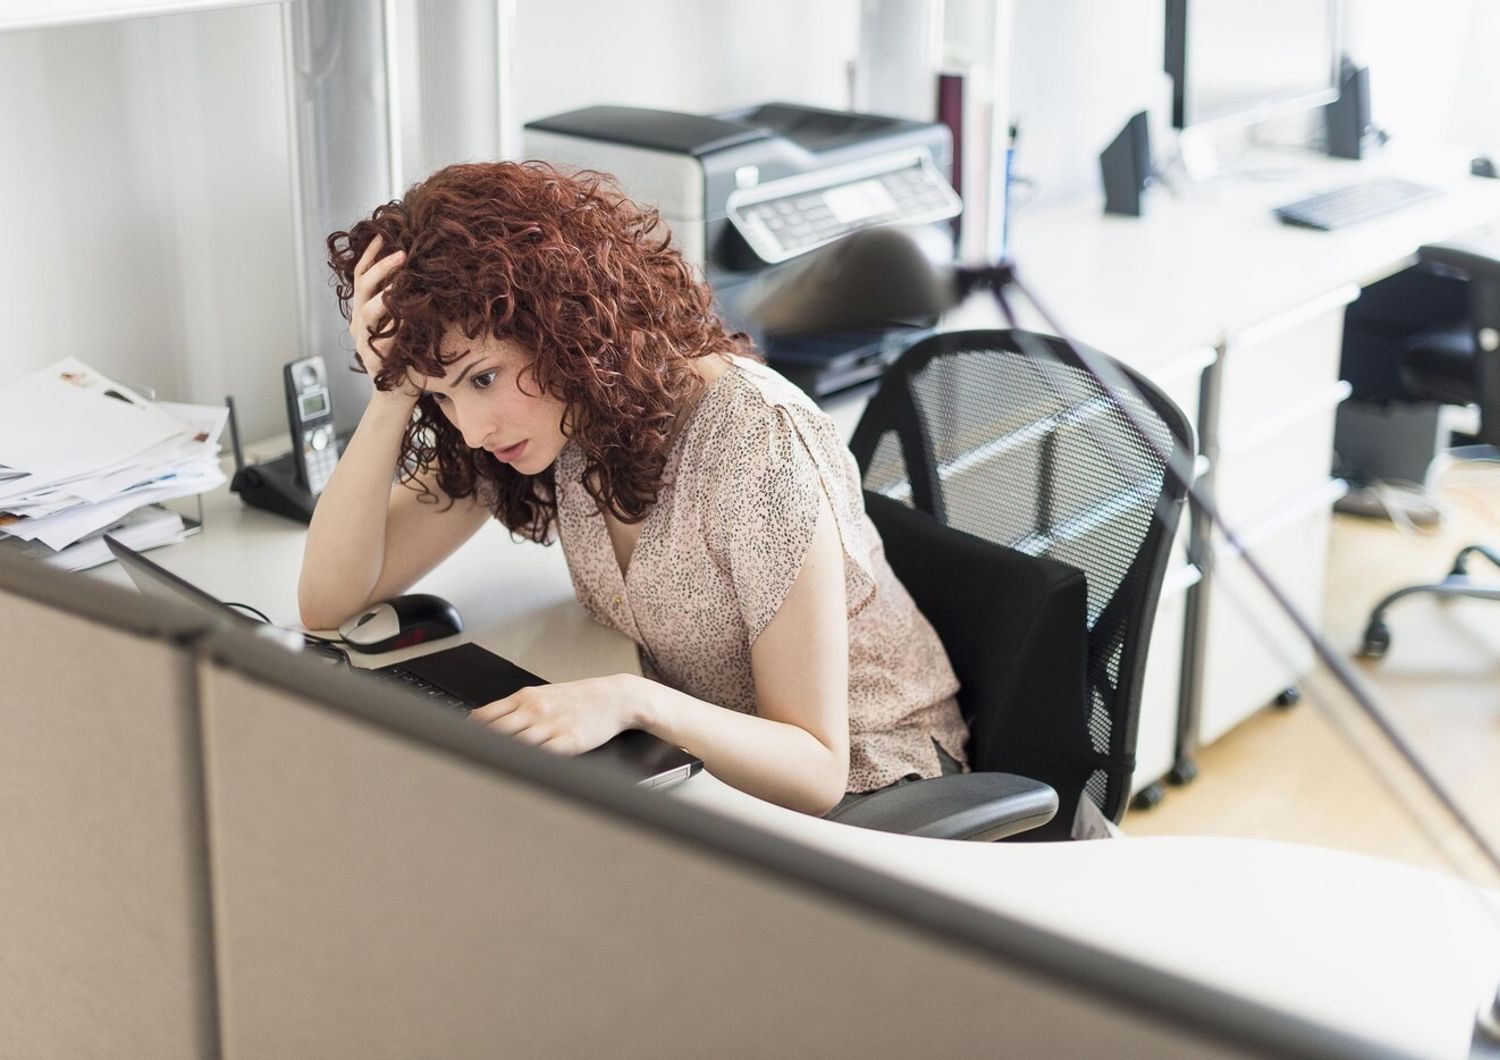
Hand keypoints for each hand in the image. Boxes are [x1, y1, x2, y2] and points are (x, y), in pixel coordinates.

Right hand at [349, 235, 412, 397]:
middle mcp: (360, 324)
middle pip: (363, 288)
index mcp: (363, 312)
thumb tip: (417, 272)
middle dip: (381, 269)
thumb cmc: (403, 357)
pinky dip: (394, 331)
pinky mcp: (374, 361)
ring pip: (368, 314)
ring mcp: (364, 342)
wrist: (395, 395)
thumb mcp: (399, 324)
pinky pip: (382, 342)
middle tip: (403, 254)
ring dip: (385, 297)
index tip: (382, 234)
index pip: (361, 276)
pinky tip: (409, 320)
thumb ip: (401, 302)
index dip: (370, 255)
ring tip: (402, 283)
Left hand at [469, 673, 643, 755]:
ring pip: (515, 744)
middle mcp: (535, 710)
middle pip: (495, 731)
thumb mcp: (544, 695)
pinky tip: (520, 772)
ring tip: (485, 771)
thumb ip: (515, 708)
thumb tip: (481, 720)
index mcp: (526, 698)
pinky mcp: (568, 742)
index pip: (485, 715)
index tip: (456, 744)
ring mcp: (551, 726)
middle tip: (464, 762)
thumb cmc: (579, 699)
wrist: (615, 698)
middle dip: (478, 747)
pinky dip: (529, 764)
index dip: (467, 732)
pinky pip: (543, 755)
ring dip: (500, 757)